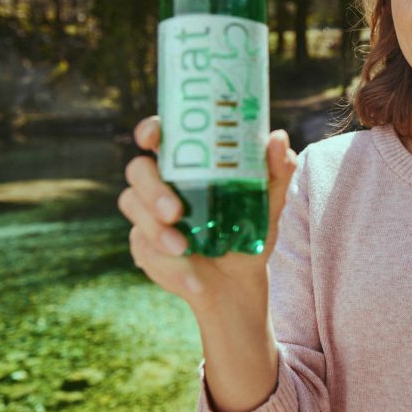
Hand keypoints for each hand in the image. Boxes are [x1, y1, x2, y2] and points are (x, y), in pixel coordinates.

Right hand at [118, 116, 297, 306]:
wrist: (239, 280)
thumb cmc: (251, 228)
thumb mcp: (270, 201)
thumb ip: (277, 169)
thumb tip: (278, 138)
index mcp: (188, 163)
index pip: (160, 135)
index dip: (150, 131)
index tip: (153, 136)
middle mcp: (162, 182)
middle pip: (138, 170)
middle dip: (152, 189)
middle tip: (174, 212)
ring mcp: (148, 214)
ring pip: (133, 207)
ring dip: (156, 231)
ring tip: (183, 248)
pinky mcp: (144, 246)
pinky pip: (143, 248)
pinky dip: (170, 265)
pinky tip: (191, 277)